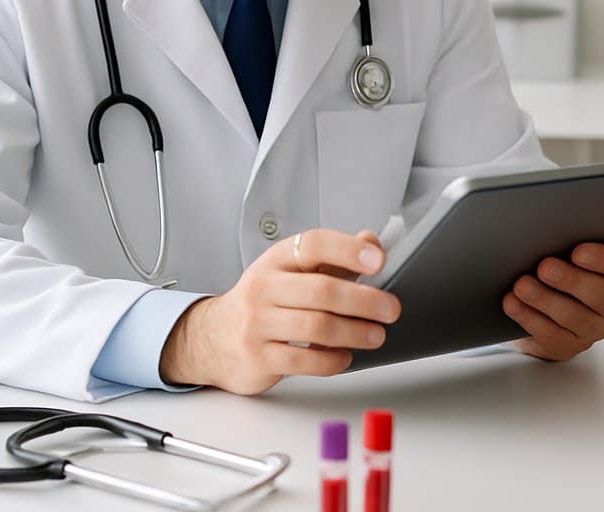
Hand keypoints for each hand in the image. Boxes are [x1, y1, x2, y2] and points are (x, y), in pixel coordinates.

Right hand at [159, 228, 400, 394]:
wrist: (212, 337)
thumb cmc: (263, 301)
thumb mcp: (291, 271)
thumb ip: (334, 258)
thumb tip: (371, 242)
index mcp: (277, 260)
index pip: (314, 244)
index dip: (348, 250)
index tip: (379, 261)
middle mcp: (264, 287)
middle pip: (322, 290)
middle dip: (364, 300)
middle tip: (391, 309)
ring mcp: (258, 323)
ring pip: (316, 326)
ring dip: (354, 332)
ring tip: (376, 335)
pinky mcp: (258, 357)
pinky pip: (304, 361)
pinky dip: (332, 360)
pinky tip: (346, 356)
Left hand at [503, 243, 603, 361]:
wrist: (541, 307)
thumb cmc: (559, 271)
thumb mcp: (567, 253)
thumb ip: (568, 243)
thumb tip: (548, 233)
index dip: (603, 259)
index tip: (578, 251)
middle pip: (599, 293)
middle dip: (570, 279)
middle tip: (545, 267)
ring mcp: (592, 328)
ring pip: (573, 316)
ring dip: (544, 298)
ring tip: (522, 285)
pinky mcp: (568, 346)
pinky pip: (550, 334)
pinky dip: (528, 316)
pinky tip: (513, 303)